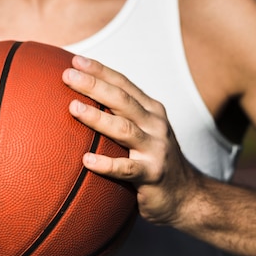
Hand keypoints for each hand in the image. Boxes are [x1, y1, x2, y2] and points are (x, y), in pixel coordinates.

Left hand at [63, 55, 201, 225]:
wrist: (187, 196)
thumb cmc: (153, 160)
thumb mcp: (143, 132)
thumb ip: (120, 117)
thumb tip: (81, 101)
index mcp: (151, 111)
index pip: (123, 84)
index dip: (100, 70)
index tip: (75, 60)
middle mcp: (155, 125)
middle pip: (121, 99)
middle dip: (94, 85)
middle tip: (68, 75)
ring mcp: (155, 149)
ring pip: (123, 129)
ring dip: (97, 117)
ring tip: (73, 108)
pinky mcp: (152, 175)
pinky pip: (126, 169)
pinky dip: (106, 164)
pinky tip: (86, 160)